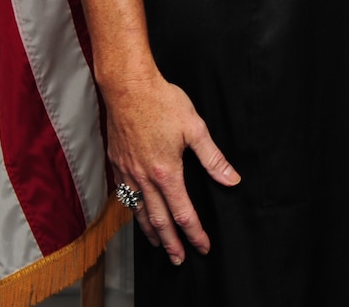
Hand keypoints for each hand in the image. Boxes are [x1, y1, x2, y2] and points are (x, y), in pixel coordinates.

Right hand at [104, 73, 239, 262]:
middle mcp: (144, 178)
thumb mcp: (195, 128)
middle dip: (171, 243)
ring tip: (160, 245)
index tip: (203, 246)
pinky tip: (137, 214)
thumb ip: (213, 158)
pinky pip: (124, 196)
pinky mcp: (117, 164)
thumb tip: (231, 179)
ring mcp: (127, 173)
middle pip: (158, 220)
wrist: (127, 88)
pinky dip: (133, 212)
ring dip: (151, 232)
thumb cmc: (163, 103)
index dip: (194, 232)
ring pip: (138, 212)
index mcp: (166, 172)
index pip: (183, 212)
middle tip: (180, 259)